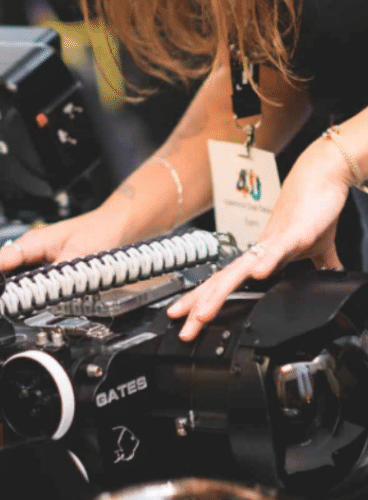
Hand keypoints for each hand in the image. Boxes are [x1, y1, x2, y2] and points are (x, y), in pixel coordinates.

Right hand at [0, 203, 132, 291]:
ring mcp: (35, 260)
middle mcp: (29, 251)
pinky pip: (17, 281)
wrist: (119, 228)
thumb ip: (62, 276)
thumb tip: (45, 291)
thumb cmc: (100, 236)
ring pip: (3, 275)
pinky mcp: (43, 270)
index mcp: (33, 243)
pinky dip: (2, 291)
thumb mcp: (83, 258)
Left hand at [167, 138, 350, 339]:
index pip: (225, 284)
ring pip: (238, 272)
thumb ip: (311, 267)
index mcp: (259, 258)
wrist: (321, 178)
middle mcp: (258, 251)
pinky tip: (256, 275)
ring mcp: (273, 242)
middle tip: (183, 328)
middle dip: (199, 307)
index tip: (186, 319)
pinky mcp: (294, 234)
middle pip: (221, 283)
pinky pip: (276, 250)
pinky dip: (265, 263)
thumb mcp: (308, 250)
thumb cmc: (311, 212)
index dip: (203, 301)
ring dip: (219, 293)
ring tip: (203, 313)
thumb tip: (323, 280)